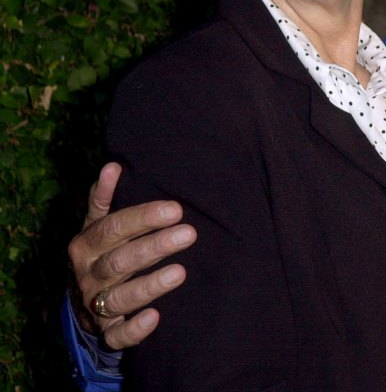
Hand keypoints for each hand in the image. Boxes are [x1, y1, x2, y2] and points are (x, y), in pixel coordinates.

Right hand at [68, 162, 195, 348]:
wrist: (79, 301)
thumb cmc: (101, 252)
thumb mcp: (97, 225)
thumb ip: (103, 199)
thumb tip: (112, 166)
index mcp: (86, 244)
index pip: (113, 228)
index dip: (143, 218)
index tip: (176, 209)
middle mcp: (88, 274)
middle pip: (120, 261)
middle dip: (155, 247)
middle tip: (190, 234)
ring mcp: (95, 304)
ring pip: (120, 297)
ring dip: (150, 285)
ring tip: (180, 272)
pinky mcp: (107, 331)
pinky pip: (117, 335)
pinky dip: (135, 329)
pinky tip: (155, 317)